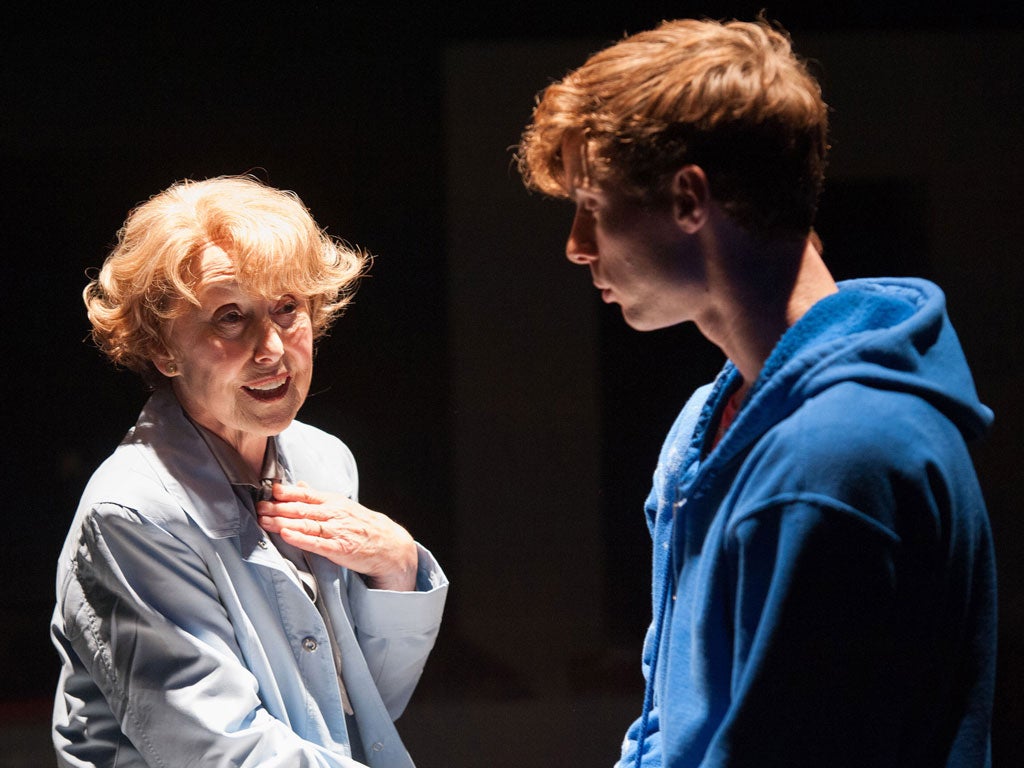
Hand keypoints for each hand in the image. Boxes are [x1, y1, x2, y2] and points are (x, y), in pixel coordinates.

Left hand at [257, 483, 417, 590]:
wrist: (389, 545)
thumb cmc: (362, 525)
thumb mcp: (342, 506)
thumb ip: (318, 498)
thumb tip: (300, 486)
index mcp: (333, 502)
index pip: (305, 494)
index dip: (285, 492)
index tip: (267, 491)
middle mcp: (334, 514)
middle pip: (301, 509)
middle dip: (277, 507)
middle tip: (258, 507)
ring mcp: (337, 531)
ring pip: (306, 524)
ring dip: (282, 522)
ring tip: (263, 520)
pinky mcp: (339, 549)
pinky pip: (317, 543)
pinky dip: (300, 539)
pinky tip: (286, 535)